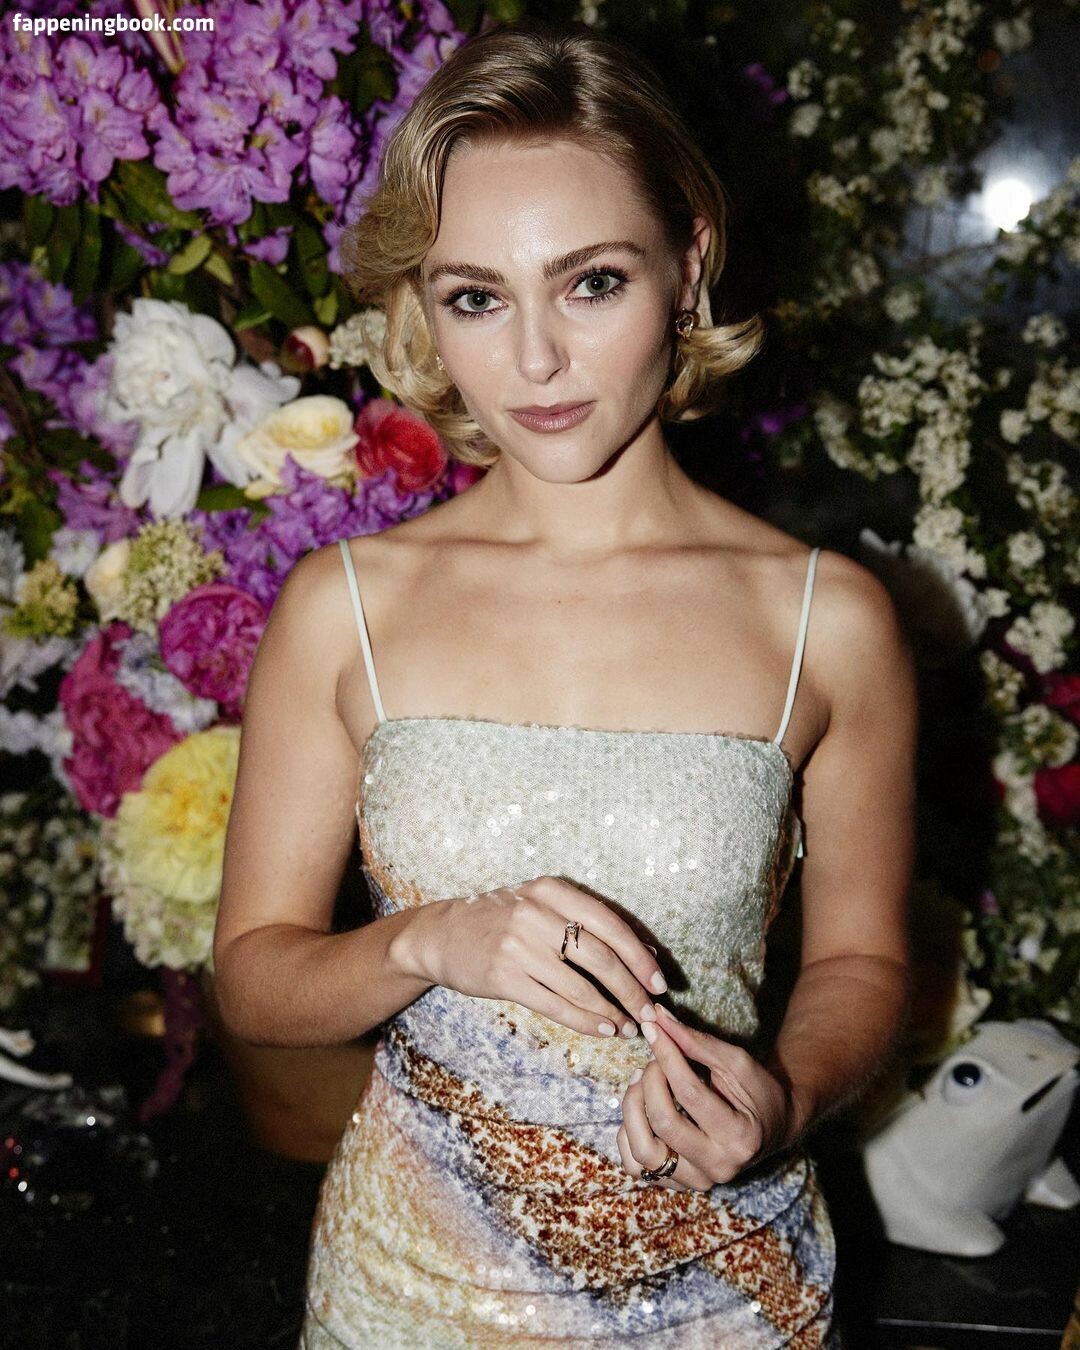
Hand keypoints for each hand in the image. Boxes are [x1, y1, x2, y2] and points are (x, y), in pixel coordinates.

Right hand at [400, 875, 667, 1038]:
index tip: (659, 982)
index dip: (639, 956)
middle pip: (600, 957)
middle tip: (650, 1012)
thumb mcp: (540, 905)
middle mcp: (536, 913)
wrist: (440, 934)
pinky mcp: (504, 976)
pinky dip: (585, 1020)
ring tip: (629, 1026)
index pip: (609, 923)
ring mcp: (518, 945)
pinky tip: (603, 1029)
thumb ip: (585, 922)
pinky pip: (556, 1004)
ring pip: (581, 986)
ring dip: (612, 1011)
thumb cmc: (500, 920)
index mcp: (551, 890)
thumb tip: (643, 951)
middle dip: (632, 989)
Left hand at [616, 1003, 795, 1191]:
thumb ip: (697, 1042)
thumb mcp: (736, 1062)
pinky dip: (628, 1136)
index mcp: (740, 1136)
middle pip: (664, 1124)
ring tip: (639, 1083)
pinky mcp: (679, 1184)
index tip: (653, 1029)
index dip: (666, 1056)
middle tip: (652, 1061)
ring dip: (632, 1109)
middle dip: (649, 1082)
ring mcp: (697, 1181)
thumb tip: (657, 1018)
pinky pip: (637, 1166)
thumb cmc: (757, 1091)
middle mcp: (719, 1167)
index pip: (690, 1093)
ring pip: (644, 1152)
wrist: (772, 1128)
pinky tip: (639, 1111)